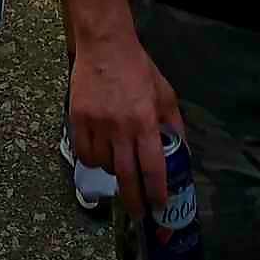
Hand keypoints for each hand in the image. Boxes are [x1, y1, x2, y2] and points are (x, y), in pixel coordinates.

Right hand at [71, 32, 182, 218]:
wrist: (105, 45)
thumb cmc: (138, 69)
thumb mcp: (165, 95)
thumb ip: (174, 126)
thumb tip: (181, 154)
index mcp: (145, 121)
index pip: (152, 168)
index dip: (156, 193)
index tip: (159, 207)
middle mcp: (120, 127)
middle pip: (127, 177)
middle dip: (134, 201)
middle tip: (139, 214)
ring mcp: (96, 124)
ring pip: (104, 166)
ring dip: (114, 173)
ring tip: (121, 168)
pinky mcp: (77, 119)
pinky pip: (84, 153)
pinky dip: (94, 160)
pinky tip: (101, 155)